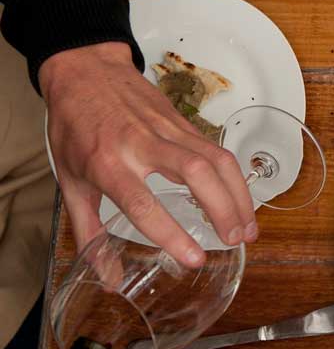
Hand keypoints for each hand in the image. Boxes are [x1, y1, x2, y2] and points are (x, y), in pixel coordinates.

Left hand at [40, 42, 256, 266]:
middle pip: (196, 174)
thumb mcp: (69, 182)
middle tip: (236, 239)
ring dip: (238, 194)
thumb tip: (109, 277)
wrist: (85, 71)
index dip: (172, 233)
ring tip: (248, 226)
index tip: (194, 258)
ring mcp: (167, 130)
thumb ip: (89, 232)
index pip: (143, 203)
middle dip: (223, 209)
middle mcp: (142, 144)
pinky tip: (240, 199)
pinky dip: (234, 178)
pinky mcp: (184, 123)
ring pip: (215, 159)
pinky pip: (216, 150)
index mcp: (107, 163)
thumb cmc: (74, 126)